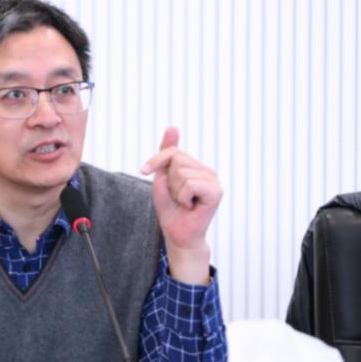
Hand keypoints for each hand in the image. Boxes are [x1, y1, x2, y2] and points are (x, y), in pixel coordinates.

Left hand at [141, 127, 222, 283]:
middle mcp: (207, 170)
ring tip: (183, 203)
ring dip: (175, 191)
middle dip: (168, 181)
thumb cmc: (171, 209)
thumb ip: (167, 154)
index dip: (156, 160)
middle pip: (177, 159)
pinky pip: (190, 184)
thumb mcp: (163, 178)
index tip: (144, 171)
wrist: (177, 234)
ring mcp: (213, 180)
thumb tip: (173, 126)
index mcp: (195, 166)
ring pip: (182, 172)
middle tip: (177, 198)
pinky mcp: (216, 191)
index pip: (173, 150)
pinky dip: (183, 197)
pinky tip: (190, 207)